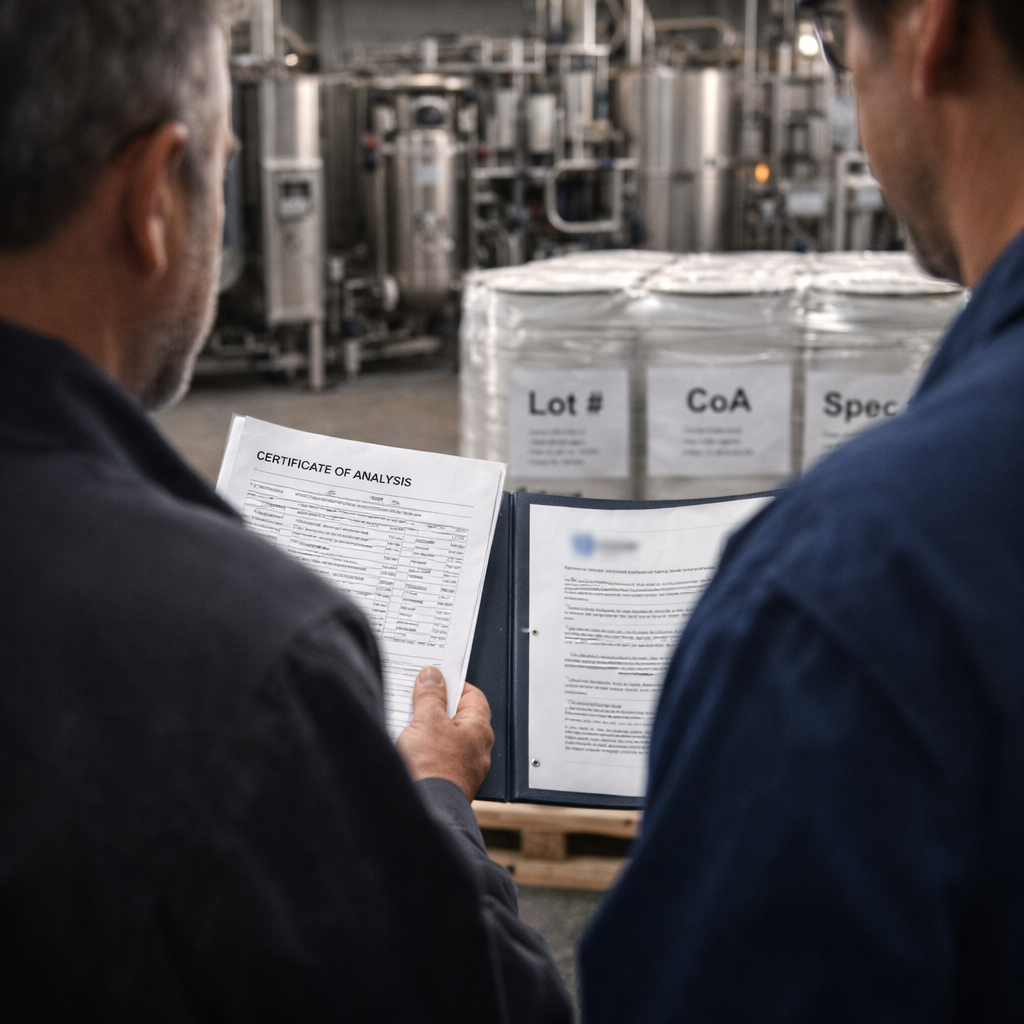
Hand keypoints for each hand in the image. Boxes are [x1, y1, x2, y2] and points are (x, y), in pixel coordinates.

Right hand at [396, 667, 492, 800]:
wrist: (426, 810)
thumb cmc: (433, 770)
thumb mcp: (427, 720)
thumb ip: (430, 695)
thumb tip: (432, 677)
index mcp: (479, 729)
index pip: (473, 695)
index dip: (453, 683)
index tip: (436, 678)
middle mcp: (477, 749)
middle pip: (458, 716)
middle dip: (437, 706)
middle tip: (418, 699)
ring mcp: (464, 767)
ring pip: (446, 738)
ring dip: (429, 729)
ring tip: (409, 725)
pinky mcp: (449, 781)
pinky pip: (438, 756)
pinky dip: (425, 749)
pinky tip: (410, 748)